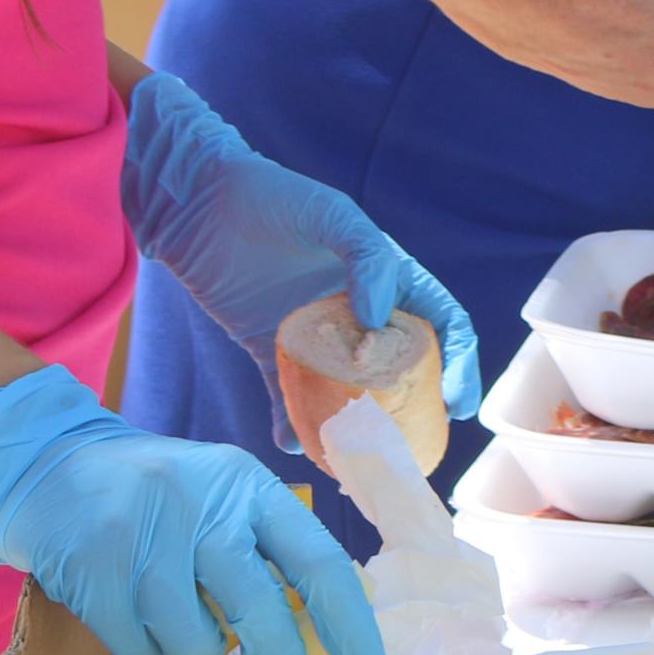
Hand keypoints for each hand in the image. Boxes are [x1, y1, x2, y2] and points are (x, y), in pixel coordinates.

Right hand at [0, 369, 383, 654]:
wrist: (48, 463)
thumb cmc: (155, 491)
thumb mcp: (220, 494)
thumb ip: (265, 545)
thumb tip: (319, 623)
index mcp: (245, 486)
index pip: (313, 556)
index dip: (346, 617)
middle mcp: (200, 507)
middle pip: (259, 607)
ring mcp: (143, 539)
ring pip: (195, 641)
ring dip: (197, 651)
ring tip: (184, 622)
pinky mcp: (94, 573)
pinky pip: (140, 652)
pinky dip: (148, 653)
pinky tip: (140, 621)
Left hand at [122, 72, 478, 448]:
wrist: (195, 202)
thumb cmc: (271, 196)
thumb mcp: (330, 215)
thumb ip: (366, 258)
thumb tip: (378, 321)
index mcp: (387, 275)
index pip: (439, 322)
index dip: (458, 361)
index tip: (455, 403)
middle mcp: (358, 309)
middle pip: (398, 367)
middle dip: (410, 409)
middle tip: (408, 447)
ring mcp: (316, 333)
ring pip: (347, 389)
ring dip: (355, 426)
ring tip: (354, 459)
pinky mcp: (271, 348)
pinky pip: (289, 394)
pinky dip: (293, 422)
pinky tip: (291, 443)